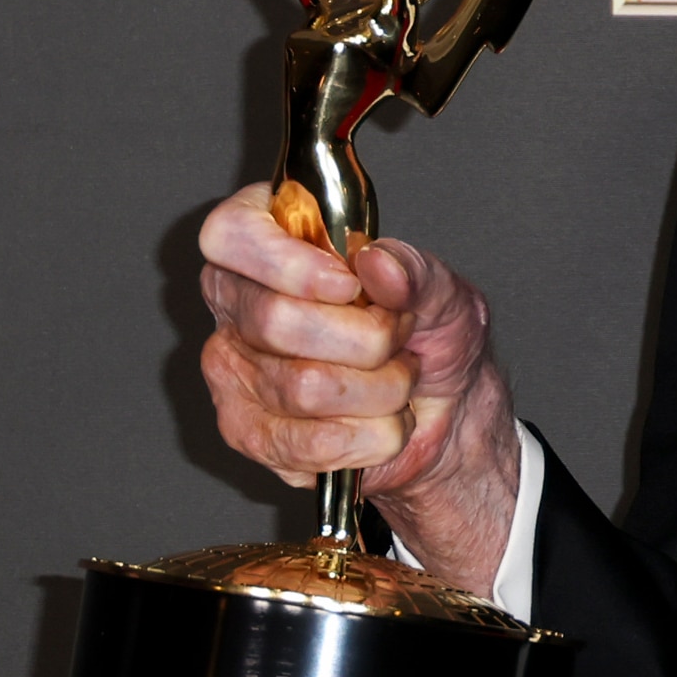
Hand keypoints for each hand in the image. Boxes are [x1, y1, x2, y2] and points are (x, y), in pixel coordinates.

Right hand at [194, 184, 520, 591]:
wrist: (446, 412)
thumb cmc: (429, 339)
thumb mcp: (444, 293)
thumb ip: (416, 270)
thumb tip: (378, 263)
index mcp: (269, 244)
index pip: (230, 233)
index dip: (285, 261)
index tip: (347, 283)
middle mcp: (238, 303)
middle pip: (275, 318)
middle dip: (366, 336)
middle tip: (397, 335)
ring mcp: (232, 371)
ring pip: (303, 386)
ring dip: (380, 390)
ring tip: (395, 380)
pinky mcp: (249, 434)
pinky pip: (310, 442)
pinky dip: (371, 437)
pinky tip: (378, 421)